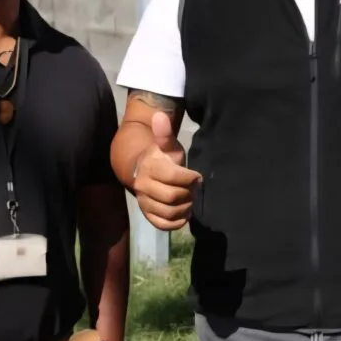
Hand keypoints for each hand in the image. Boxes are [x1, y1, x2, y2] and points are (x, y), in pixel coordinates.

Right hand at [132, 111, 201, 231]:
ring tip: (189, 201)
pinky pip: (162, 224)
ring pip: (169, 212)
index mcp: (151, 167)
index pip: (176, 177)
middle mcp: (143, 185)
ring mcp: (143, 201)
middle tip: (193, 190)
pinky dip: (176, 222)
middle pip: (173, 197)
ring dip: (185, 209)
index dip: (191, 178)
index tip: (196, 176)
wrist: (145, 171)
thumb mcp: (167, 145)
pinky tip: (183, 214)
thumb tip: (159, 116)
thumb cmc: (163, 158)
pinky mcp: (146, 214)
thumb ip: (164, 134)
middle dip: (189, 194)